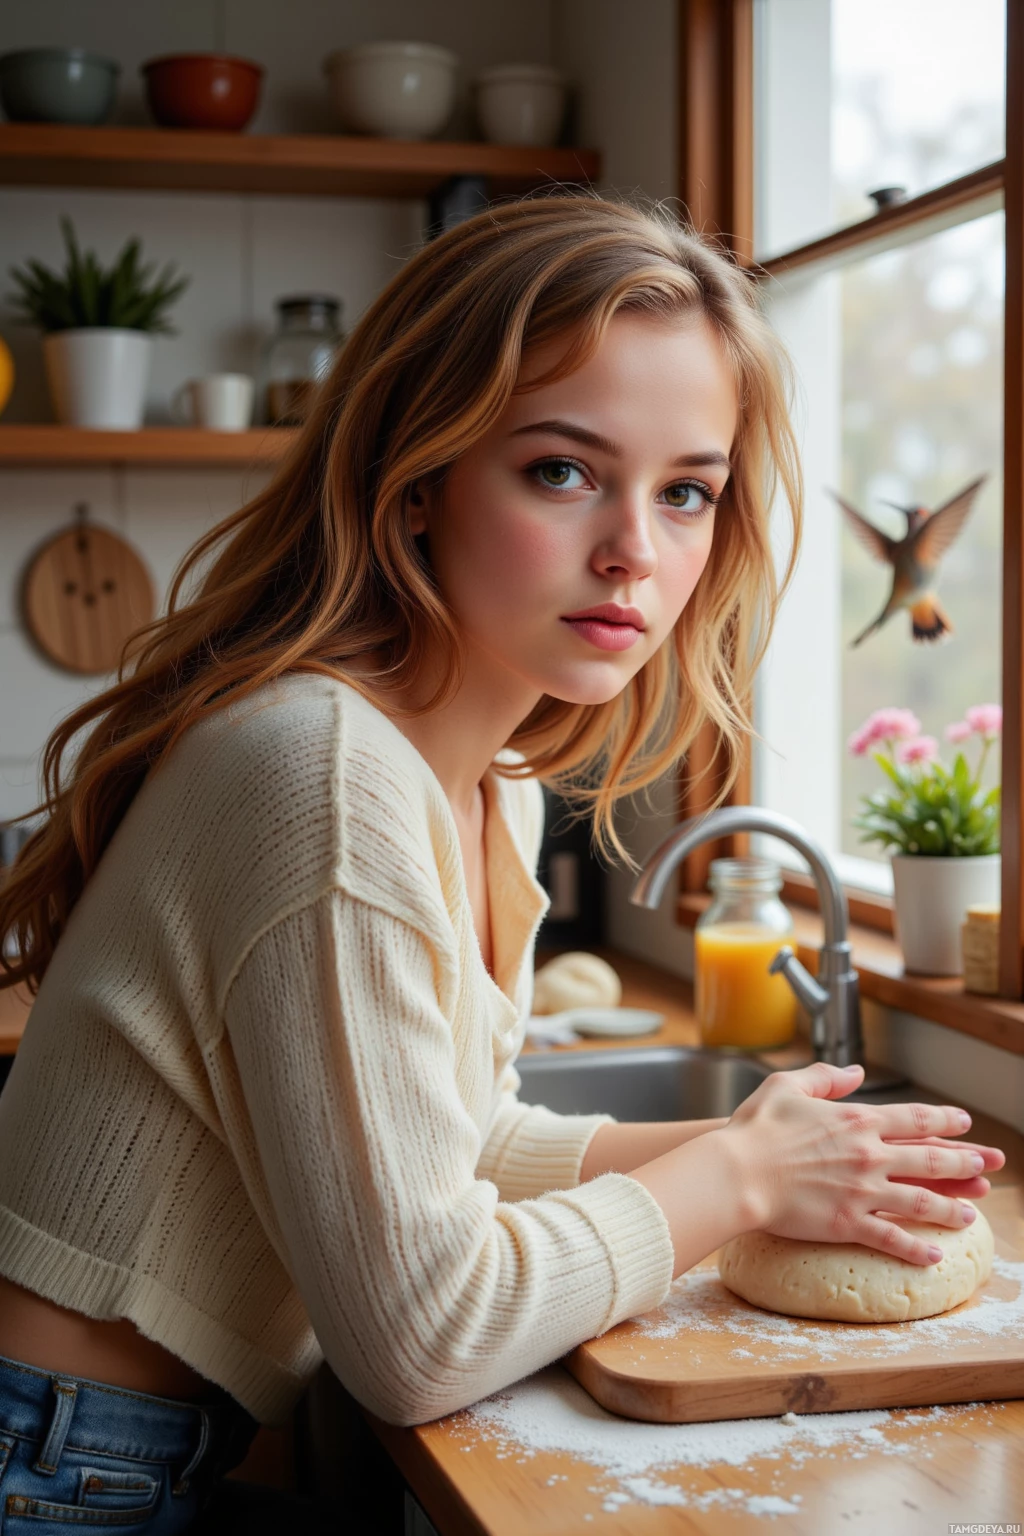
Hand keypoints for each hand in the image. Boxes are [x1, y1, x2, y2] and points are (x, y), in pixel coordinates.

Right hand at [722, 1061, 1003, 1265]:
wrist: (736, 1173)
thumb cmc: (755, 1129)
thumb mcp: (787, 1085)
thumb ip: (825, 1077)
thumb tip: (856, 1072)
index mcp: (856, 1121)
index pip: (913, 1119)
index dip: (943, 1121)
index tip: (964, 1123)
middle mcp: (868, 1155)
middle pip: (929, 1159)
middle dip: (963, 1163)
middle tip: (988, 1167)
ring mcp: (862, 1192)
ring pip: (920, 1201)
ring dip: (950, 1208)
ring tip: (971, 1215)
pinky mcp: (849, 1224)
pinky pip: (892, 1239)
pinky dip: (916, 1248)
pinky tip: (935, 1256)